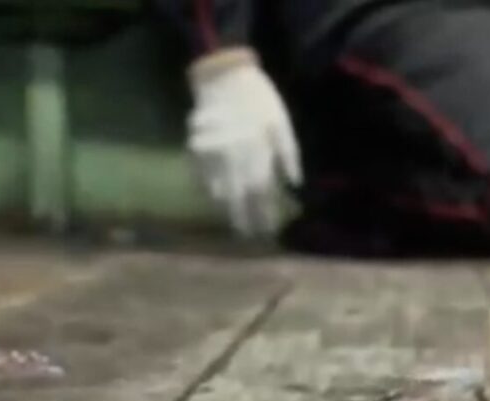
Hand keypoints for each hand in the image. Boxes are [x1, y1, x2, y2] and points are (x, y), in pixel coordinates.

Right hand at [187, 48, 301, 237]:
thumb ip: (289, 156)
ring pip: (216, 190)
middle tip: (247, 234)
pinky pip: (199, 177)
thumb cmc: (260, 100)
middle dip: (243, 218)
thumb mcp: (282, 124)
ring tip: (233, 219)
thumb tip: (295, 186)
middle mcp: (233, 157)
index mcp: (257, 152)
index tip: (267, 231)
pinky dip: (207, 189)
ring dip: (226, 207)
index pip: (261, 193)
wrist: (225, 76)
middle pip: (238, 197)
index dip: (263, 214)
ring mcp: (211, 154)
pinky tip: (215, 196)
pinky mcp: (195, 149)